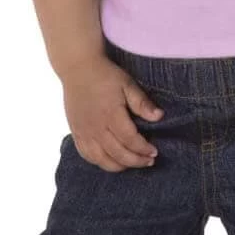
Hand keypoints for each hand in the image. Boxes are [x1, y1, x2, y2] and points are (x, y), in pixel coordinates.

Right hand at [60, 57, 162, 172]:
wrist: (77, 68)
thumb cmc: (104, 75)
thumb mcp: (127, 84)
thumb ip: (141, 102)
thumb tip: (159, 117)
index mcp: (111, 115)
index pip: (130, 140)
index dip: (144, 149)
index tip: (154, 151)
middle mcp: (96, 127)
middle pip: (118, 154)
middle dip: (136, 161)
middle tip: (148, 161)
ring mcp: (84, 132)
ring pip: (101, 160)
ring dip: (119, 166)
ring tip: (131, 162)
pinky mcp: (76, 133)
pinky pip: (86, 155)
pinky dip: (100, 162)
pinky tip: (110, 160)